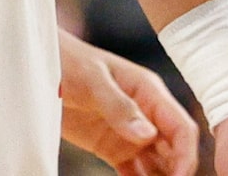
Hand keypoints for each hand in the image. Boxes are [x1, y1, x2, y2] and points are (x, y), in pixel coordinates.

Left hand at [58, 32, 197, 175]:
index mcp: (149, 92)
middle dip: (176, 172)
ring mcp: (129, 133)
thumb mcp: (92, 80)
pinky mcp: (111, 147)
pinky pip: (132, 171)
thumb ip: (120, 106)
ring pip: (156, 163)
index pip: (180, 127)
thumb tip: (148, 135)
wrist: (41, 65)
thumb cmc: (68, 62)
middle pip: (173, 149)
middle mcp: (146, 114)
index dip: (186, 155)